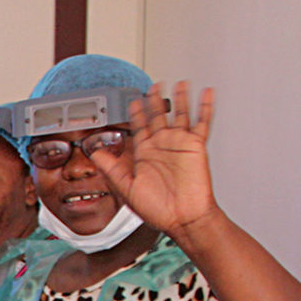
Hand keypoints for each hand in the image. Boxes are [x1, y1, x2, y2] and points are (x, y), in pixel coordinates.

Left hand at [88, 81, 222, 240]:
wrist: (182, 218)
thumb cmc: (156, 209)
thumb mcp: (126, 187)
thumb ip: (110, 168)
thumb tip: (94, 152)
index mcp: (145, 154)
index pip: (139, 128)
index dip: (136, 114)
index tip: (132, 101)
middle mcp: (162, 146)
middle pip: (158, 117)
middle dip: (154, 101)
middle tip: (152, 86)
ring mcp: (179, 144)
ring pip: (180, 114)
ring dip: (179, 99)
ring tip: (179, 83)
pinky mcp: (196, 146)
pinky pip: (203, 122)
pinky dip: (205, 106)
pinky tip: (206, 92)